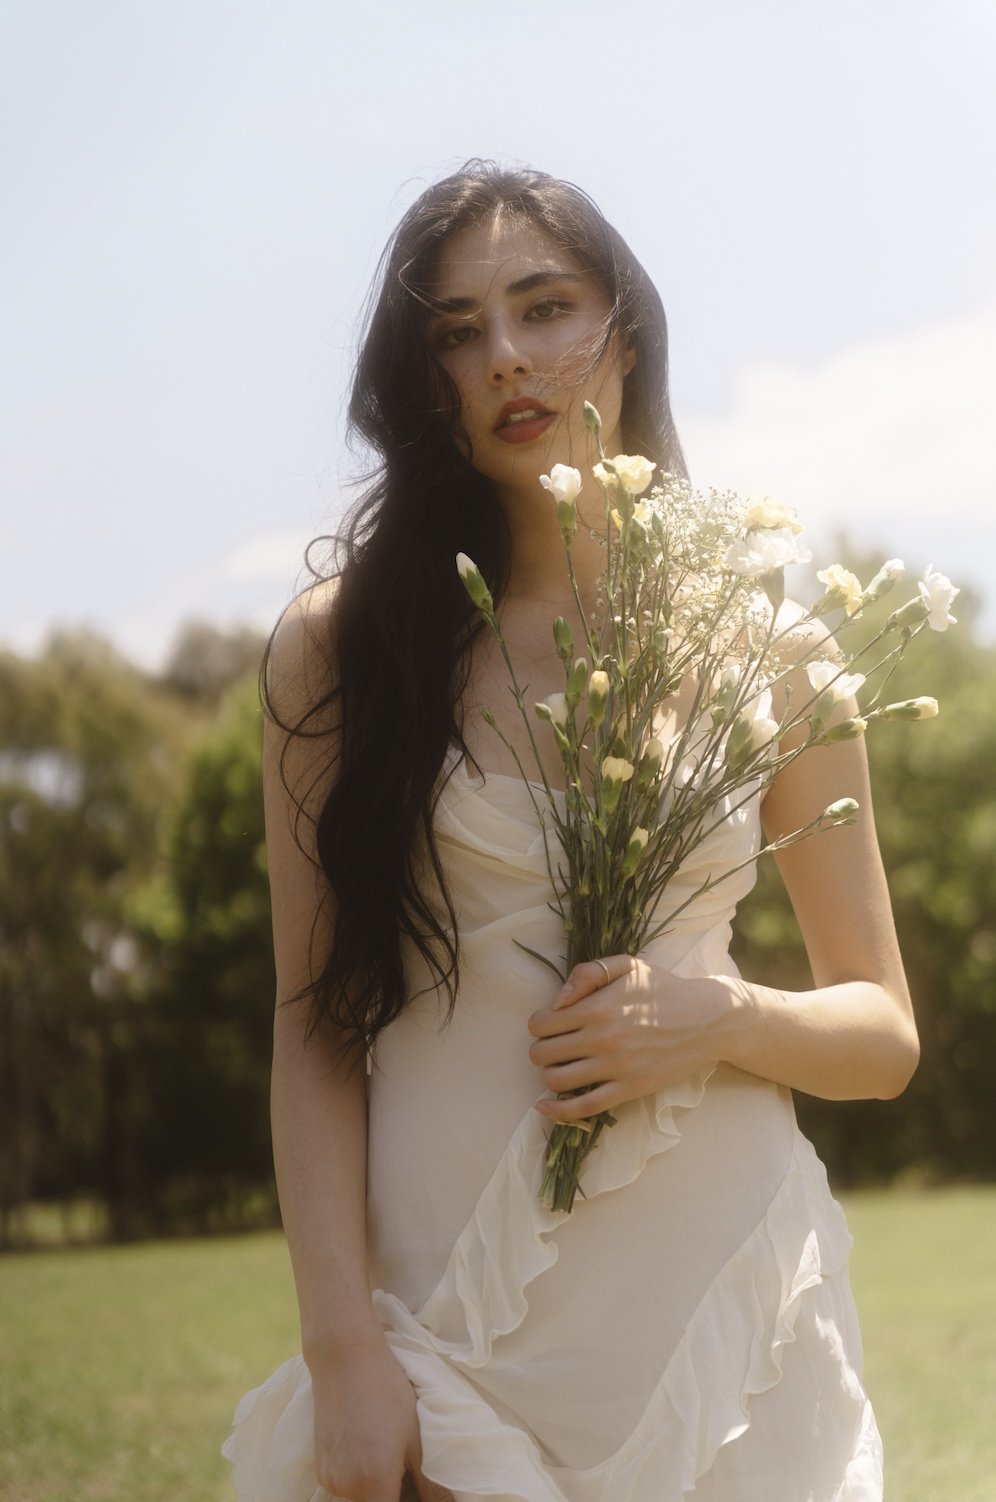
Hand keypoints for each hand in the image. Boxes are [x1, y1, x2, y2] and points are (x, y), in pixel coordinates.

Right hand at [309, 1334, 453, 1501]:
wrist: (344, 1357)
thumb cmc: (387, 1392)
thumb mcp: (417, 1438)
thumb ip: (431, 1486)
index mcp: (372, 1483)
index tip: (423, 1490)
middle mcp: (344, 1488)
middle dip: (400, 1496)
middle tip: (414, 1472)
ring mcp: (328, 1479)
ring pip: (362, 1499)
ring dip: (381, 1490)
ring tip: (395, 1455)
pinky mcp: (321, 1469)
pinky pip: (347, 1487)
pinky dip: (364, 1480)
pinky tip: (374, 1449)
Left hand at [527, 956, 730, 1122]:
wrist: (707, 1020)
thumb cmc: (665, 990)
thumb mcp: (627, 966)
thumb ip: (588, 974)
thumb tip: (557, 1001)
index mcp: (597, 1007)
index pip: (541, 1025)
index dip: (538, 1025)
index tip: (548, 1026)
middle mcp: (602, 1038)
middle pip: (543, 1054)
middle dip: (541, 1050)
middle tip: (553, 1047)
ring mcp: (615, 1067)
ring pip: (557, 1081)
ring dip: (550, 1075)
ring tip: (561, 1067)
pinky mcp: (629, 1090)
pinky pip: (584, 1107)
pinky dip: (557, 1111)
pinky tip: (544, 1106)